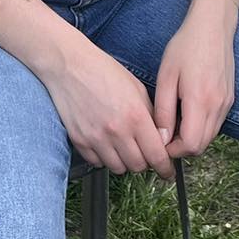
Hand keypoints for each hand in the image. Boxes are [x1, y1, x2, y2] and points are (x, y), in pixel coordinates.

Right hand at [38, 35, 172, 177]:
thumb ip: (151, 116)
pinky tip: (107, 144)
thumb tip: (162, 138)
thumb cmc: (104, 72)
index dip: (165, 167)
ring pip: (118, 168)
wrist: (70, 66)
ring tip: (125, 147)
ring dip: (125, 162)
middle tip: (145, 154)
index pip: (156, 155)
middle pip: (138, 166)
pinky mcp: (79, 141)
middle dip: (145, 163)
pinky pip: (97, 162)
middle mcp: (116, 131)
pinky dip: (105, 158)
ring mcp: (95, 138)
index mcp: (135, 117)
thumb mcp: (137, 88)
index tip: (167, 171)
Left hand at [156, 0, 237, 158]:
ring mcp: (226, 103)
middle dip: (181, 148)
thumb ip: (163, 111)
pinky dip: (201, 128)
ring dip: (191, 138)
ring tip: (173, 123)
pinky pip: (215, 124)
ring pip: (209, 137)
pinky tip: (187, 113)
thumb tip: (161, 138)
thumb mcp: (166, 77)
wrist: (213, 27)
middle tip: (163, 135)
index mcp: (200, 100)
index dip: (173, 150)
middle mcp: (217, 106)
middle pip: (201, 146)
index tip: (159, 142)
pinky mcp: (229, 99)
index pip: (191, 145)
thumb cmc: (186, 46)